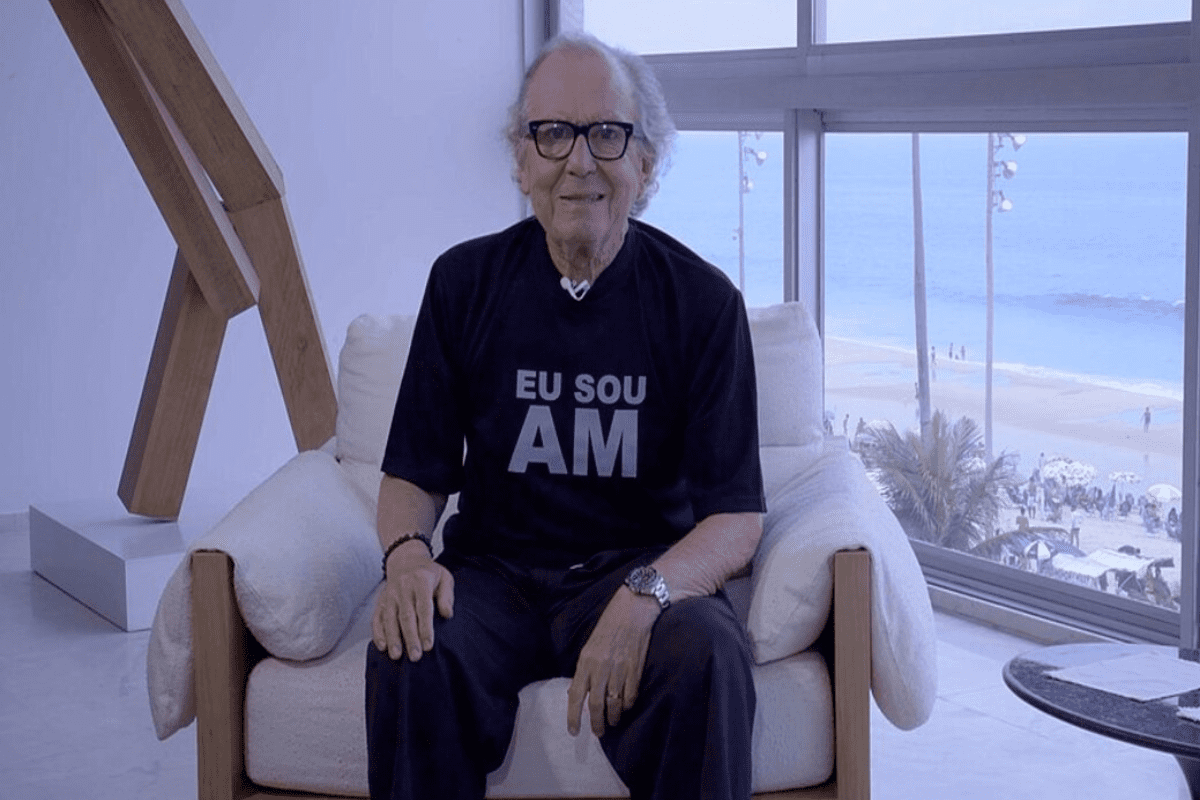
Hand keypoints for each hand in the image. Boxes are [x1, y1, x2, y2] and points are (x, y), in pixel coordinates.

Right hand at [371, 542, 454, 661]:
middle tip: (415, 657)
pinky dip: (378, 632)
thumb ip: (447, 596)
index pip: (423, 608)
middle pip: (406, 616)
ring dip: (393, 638)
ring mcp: (390, 594)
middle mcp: (403, 587)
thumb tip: (447, 614)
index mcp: (421, 581)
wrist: (406, 560)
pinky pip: (377, 617)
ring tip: (396, 656)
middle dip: (410, 638)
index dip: (425, 628)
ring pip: (390, 618)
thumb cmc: (429, 573)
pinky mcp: (381, 600)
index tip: (428, 646)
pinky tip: (382, 646)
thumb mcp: (444, 578)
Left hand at [567, 586, 659, 736]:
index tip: (574, 731)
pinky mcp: (635, 670)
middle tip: (598, 733)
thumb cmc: (609, 626)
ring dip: (613, 718)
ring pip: (614, 704)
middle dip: (596, 723)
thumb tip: (576, 691)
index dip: (573, 716)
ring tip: (612, 723)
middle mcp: (600, 668)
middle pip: (596, 705)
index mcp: (585, 661)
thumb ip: (584, 669)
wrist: (633, 610)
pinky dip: (626, 705)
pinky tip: (624, 707)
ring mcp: (619, 670)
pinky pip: (630, 696)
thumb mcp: (590, 646)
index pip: (575, 695)